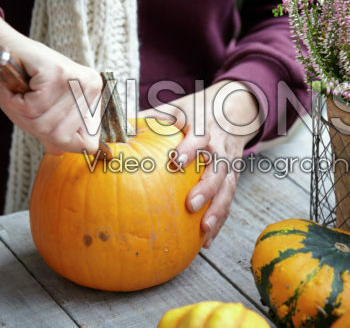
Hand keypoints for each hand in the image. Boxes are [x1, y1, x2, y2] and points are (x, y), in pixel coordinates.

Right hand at [0, 13, 101, 154]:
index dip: (64, 140)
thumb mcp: (44, 114)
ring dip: (26, 113)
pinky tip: (20, 86)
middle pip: (62, 137)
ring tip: (24, 93)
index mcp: (94, 97)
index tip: (49, 119)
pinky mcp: (57, 72)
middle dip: (38, 125)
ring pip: (47, 124)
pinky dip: (18, 102)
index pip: (89, 143)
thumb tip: (70, 153)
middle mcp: (91, 87)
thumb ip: (59, 135)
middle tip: (30, 102)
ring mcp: (76, 79)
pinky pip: (34, 108)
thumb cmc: (23, 84)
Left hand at [140, 80, 261, 247]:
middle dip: (207, 187)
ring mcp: (230, 165)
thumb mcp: (174, 109)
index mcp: (204, 128)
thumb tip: (115, 130)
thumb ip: (149, 120)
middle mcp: (220, 147)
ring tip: (204, 230)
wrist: (232, 111)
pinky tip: (206, 240)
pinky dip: (220, 220)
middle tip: (191, 204)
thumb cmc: (194, 113)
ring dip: (218, 210)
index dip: (190, 148)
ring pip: (228, 188)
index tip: (176, 161)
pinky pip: (229, 201)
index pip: (199, 137)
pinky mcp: (233, 178)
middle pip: (218, 168)